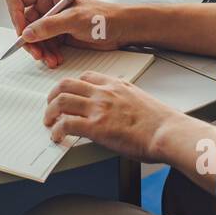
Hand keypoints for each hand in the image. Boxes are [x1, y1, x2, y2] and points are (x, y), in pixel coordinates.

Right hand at [5, 0, 132, 66]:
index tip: (22, 32)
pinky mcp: (58, 35)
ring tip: (50, 60)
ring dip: (40, 50)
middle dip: (30, 40)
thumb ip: (50, 26)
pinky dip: (48, 54)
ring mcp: (52, 21)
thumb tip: (28, 33)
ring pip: (34, 37)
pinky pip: (45, 45)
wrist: (120, 30)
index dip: (15, 15)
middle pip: (24, 23)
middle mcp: (47, 6)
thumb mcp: (74, 20)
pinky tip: (56, 59)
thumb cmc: (102, 17)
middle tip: (36, 53)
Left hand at [44, 71, 187, 162]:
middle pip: (66, 84)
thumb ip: (126, 101)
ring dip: (50, 112)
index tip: (69, 94)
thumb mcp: (141, 101)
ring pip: (61, 101)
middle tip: (50, 106)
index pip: (86, 77)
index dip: (72, 85)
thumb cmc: (161, 122)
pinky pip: (65, 124)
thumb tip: (121, 111)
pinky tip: (57, 137)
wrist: (166, 132)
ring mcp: (98, 108)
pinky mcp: (95, 127)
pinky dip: (56, 131)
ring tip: (49, 122)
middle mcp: (104, 92)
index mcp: (116, 85)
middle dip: (53, 95)